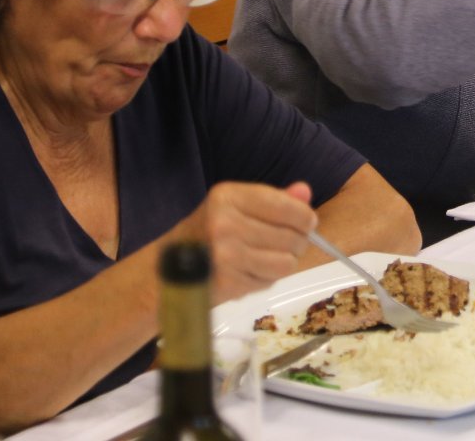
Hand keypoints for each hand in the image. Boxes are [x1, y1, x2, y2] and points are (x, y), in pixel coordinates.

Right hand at [171, 181, 316, 302]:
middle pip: (292, 237)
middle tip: (286, 245)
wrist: (168, 268)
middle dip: (297, 243)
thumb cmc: (209, 232)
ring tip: (267, 259)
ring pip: (285, 263)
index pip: (287, 207)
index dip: (305, 218)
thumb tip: (305, 192)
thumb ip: (274, 200)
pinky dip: (266, 279)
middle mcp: (224, 223)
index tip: (307, 223)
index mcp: (228, 196)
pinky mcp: (227, 282)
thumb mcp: (236, 206)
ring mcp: (225, 255)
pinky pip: (269, 282)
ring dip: (284, 264)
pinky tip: (249, 272)